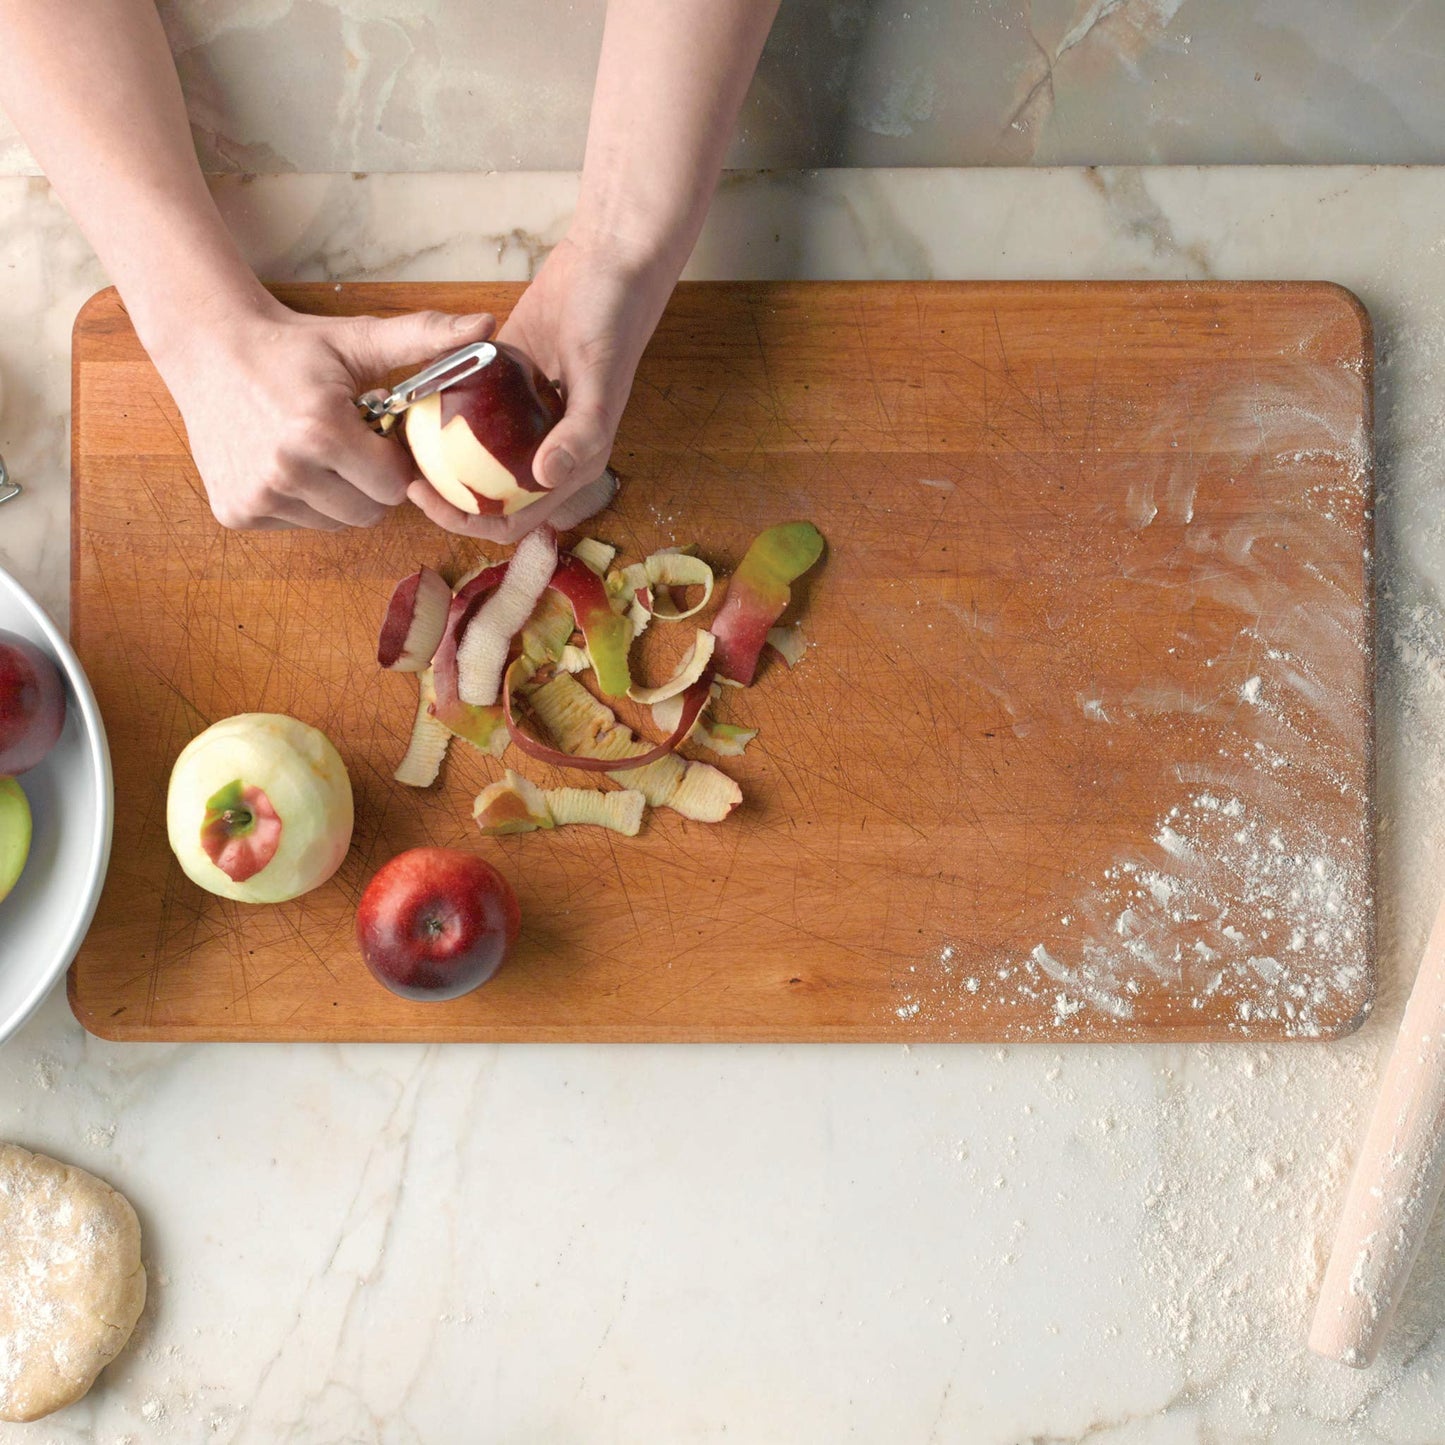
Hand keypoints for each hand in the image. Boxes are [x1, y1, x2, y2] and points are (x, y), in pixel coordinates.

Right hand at [154, 299, 495, 530]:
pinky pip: (297, 524)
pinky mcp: (235, 512)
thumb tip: (487, 324)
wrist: (208, 346)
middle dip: (369, 482)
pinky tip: (284, 462)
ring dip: (337, 494)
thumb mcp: (359, 339)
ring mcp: (256, 496)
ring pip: (334, 523)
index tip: (375, 432)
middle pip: (368, 512)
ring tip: (315, 449)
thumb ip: (424, 337)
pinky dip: (301, 502)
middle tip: (347, 442)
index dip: (393, 460)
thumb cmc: (293, 346)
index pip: (393, 485)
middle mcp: (284, 471)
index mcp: (320, 432)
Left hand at [407, 233, 673, 542]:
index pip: (517, 520)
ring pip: (476, 458)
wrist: (607, 261)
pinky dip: (446, 413)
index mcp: (573, 462)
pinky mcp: (507, 384)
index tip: (429, 498)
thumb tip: (547, 476)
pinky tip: (415, 403)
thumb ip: (582, 433)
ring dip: (443, 462)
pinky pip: (471, 410)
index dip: (471, 522)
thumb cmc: (612, 319)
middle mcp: (545, 448)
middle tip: (407, 477)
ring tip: (402, 446)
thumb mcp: (600, 377)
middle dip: (447, 499)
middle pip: (488, 497)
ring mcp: (524, 418)